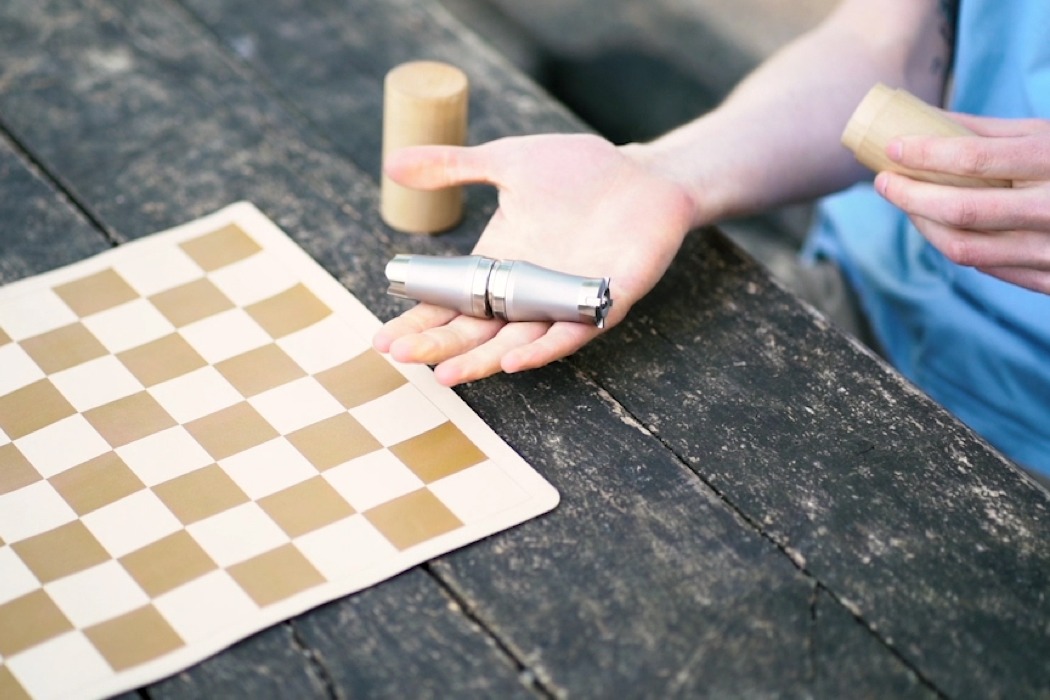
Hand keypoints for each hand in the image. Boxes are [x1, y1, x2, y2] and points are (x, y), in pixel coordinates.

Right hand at [373, 134, 695, 384]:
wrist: (645, 172)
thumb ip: (454, 166)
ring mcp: (564, 299)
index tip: (383, 339)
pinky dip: (544, 348)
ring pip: (517, 341)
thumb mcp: (508, 162)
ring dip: (482, 359)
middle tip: (401, 357)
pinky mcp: (605, 300)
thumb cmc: (579, 170)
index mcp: (501, 264)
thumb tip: (392, 163)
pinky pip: (571, 332)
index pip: (452, 302)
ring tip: (446, 373)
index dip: (419, 321)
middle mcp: (528, 291)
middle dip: (438, 345)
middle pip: (476, 330)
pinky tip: (513, 360)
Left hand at [874, 115, 1049, 293]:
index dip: (924, 155)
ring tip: (906, 204)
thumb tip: (924, 120)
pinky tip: (940, 227)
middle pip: (960, 210)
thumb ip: (989, 131)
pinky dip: (955, 245)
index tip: (892, 150)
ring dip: (923, 225)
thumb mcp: (1048, 135)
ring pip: (964, 248)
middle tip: (883, 181)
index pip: (974, 159)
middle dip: (909, 196)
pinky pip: (987, 267)